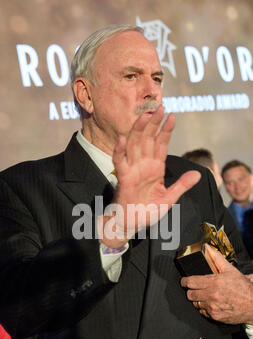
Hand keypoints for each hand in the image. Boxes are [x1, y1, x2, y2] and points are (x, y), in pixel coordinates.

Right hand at [99, 106, 200, 247]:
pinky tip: (122, 139)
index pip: (161, 144)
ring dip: (139, 129)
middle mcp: (144, 165)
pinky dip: (120, 151)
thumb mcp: (169, 198)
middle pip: (148, 139)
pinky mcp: (124, 178)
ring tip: (145, 115)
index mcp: (155, 168)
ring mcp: (133, 170)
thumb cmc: (148, 211)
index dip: (166, 130)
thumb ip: (182, 185)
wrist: (132, 224)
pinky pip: (120, 162)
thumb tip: (199, 174)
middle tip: (159, 107)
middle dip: (153, 123)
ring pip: (134, 144)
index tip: (172, 116)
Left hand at [181, 244, 252, 323]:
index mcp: (214, 283)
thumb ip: (216, 258)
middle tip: (196, 288)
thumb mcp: (230, 270)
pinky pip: (202, 312)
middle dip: (191, 290)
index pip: (190, 282)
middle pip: (190, 294)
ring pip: (195, 303)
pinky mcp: (215, 316)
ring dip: (198, 299)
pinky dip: (205, 308)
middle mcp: (212, 295)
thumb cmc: (243, 288)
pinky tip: (212, 303)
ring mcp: (212, 307)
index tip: (184, 281)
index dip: (184, 281)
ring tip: (207, 295)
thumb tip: (207, 248)